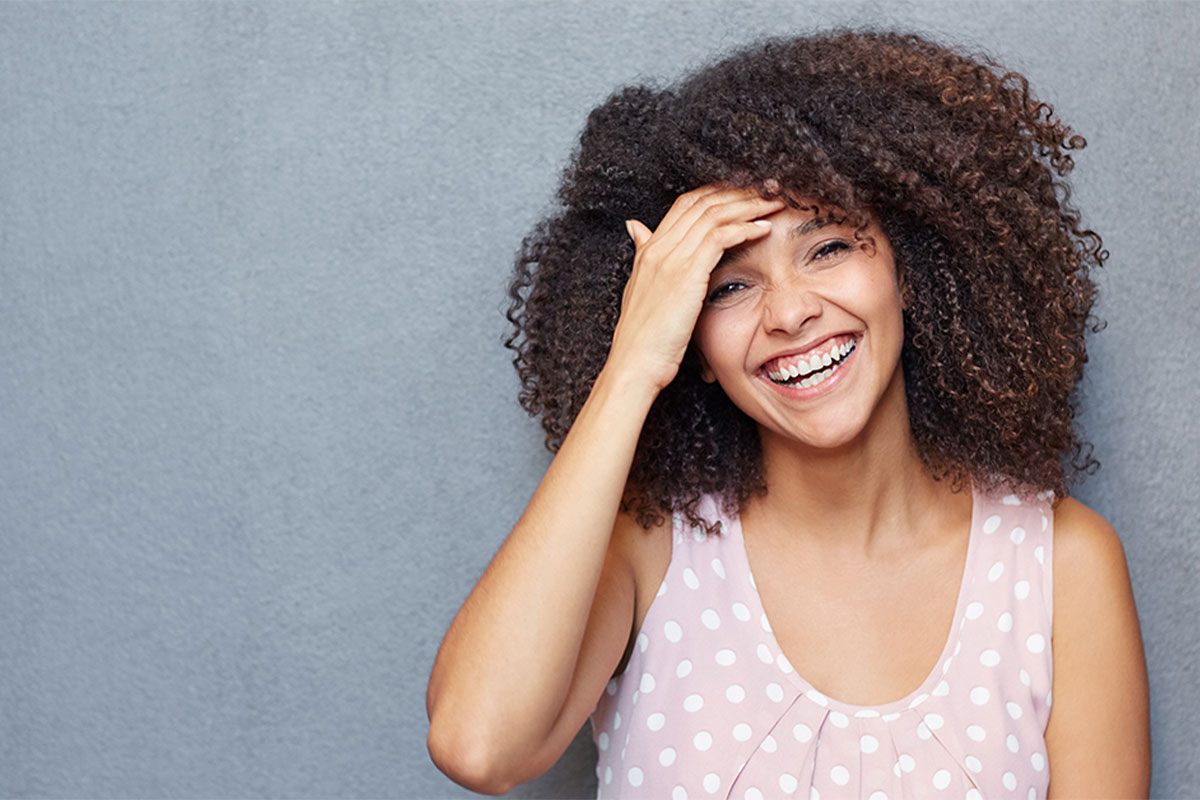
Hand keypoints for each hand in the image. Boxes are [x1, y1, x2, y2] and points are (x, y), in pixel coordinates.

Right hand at [607, 185, 784, 390]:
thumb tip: (636, 228)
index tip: (744, 196)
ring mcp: (670, 258)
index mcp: (649, 250)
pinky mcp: (686, 274)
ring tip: (773, 204)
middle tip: (766, 192)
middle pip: (702, 202)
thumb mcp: (641, 291)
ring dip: (747, 206)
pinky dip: (744, 228)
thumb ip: (644, 257)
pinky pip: (719, 237)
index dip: (717, 194)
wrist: (634, 363)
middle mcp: (658, 247)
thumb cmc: (644, 339)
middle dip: (738, 193)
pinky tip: (764, 228)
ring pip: (714, 214)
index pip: (686, 204)